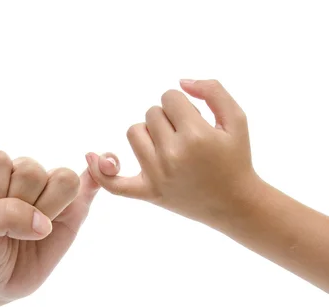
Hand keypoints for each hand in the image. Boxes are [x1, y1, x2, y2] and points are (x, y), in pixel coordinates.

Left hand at [0, 150, 105, 305]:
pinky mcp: (74, 208)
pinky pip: (93, 181)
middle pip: (32, 171)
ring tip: (32, 230)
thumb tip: (43, 222)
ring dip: (47, 210)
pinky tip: (107, 166)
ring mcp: (49, 189)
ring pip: (63, 179)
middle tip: (8, 229)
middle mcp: (20, 172)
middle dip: (19, 207)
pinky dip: (102, 172)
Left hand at [85, 79, 261, 230]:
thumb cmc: (236, 158)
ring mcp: (157, 176)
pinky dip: (101, 172)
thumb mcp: (237, 118)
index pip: (169, 97)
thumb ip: (213, 90)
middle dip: (168, 118)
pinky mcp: (148, 193)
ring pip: (134, 133)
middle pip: (151, 113)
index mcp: (195, 136)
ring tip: (168, 146)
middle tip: (187, 138)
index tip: (195, 120)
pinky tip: (91, 157)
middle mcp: (172, 156)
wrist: (234, 204)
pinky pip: (115, 183)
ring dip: (148, 133)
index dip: (182, 104)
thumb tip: (180, 82)